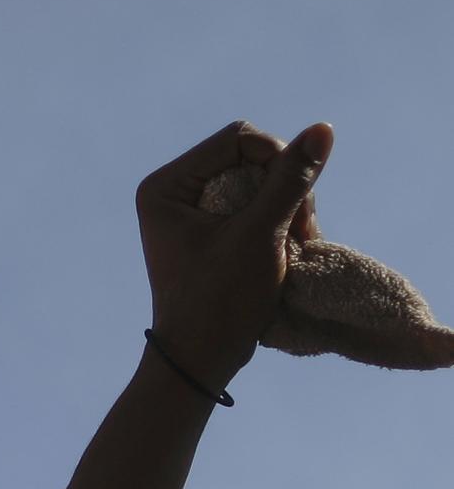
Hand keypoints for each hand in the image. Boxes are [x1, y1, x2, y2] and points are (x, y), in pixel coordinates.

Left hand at [136, 119, 331, 388]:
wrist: (200, 359)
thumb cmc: (220, 301)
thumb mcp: (260, 235)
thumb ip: (291, 180)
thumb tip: (323, 129)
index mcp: (165, 187)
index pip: (239, 140)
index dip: (278, 162)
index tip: (293, 210)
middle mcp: (172, 192)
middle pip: (251, 158)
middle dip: (284, 190)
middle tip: (299, 234)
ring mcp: (190, 210)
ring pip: (260, 180)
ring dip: (288, 208)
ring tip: (295, 246)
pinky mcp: (210, 227)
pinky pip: (256, 203)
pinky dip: (278, 221)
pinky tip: (287, 249)